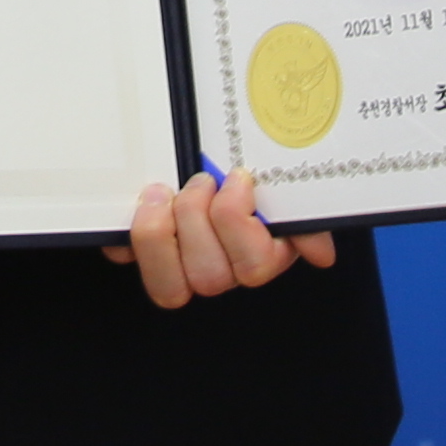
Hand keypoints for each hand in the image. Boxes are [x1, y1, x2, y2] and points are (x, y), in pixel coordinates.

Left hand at [106, 173, 335, 310]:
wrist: (201, 157)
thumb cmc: (240, 171)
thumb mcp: (279, 188)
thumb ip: (304, 217)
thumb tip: (321, 254)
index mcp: (257, 254)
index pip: (254, 267)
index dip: (238, 222)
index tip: (236, 178)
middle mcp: (219, 269)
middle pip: (211, 278)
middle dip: (199, 219)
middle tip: (199, 180)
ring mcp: (179, 268)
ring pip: (170, 288)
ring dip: (162, 235)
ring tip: (162, 193)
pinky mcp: (139, 255)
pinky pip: (125, 261)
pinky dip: (124, 237)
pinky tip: (136, 205)